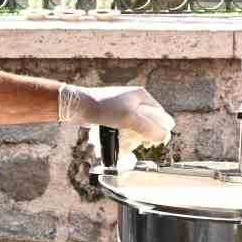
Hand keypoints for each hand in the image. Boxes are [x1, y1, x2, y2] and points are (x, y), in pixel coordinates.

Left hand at [59, 85, 174, 143]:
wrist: (78, 106)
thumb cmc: (103, 108)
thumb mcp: (130, 118)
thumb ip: (149, 128)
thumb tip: (164, 137)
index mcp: (141, 96)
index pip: (160, 115)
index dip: (160, 130)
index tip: (153, 143)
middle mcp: (134, 100)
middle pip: (148, 122)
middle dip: (145, 135)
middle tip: (140, 144)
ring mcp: (123, 107)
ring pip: (135, 127)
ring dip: (133, 137)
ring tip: (127, 145)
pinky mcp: (113, 115)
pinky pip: (124, 128)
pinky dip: (123, 136)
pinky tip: (118, 142)